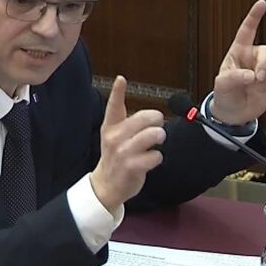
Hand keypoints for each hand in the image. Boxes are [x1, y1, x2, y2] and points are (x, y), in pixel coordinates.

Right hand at [90, 76, 165, 212]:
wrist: (106, 186)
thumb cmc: (115, 158)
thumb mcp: (113, 136)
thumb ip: (127, 122)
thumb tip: (153, 114)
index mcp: (110, 127)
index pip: (114, 106)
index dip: (117, 92)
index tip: (121, 80)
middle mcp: (114, 137)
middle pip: (143, 118)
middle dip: (157, 120)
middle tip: (158, 125)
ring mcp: (122, 152)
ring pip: (151, 135)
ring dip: (159, 136)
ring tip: (157, 140)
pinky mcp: (131, 166)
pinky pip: (155, 155)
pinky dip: (157, 157)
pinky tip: (151, 159)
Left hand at [210, 0, 265, 124]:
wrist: (233, 113)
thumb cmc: (224, 94)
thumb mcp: (221, 85)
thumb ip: (234, 78)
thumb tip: (252, 75)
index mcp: (238, 52)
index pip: (247, 31)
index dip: (254, 16)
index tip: (262, 3)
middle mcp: (253, 58)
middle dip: (265, 65)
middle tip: (257, 79)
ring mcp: (265, 69)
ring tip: (255, 89)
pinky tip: (264, 91)